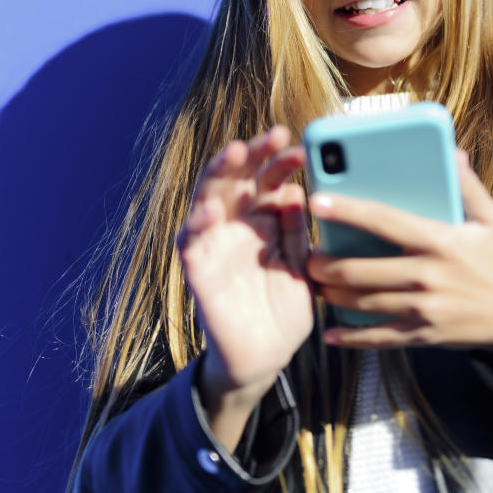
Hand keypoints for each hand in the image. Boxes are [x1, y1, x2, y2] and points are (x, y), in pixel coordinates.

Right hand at [177, 127, 312, 425]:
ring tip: (234, 152)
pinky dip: (197, 223)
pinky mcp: (197, 268)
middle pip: (238, 177)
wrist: (266, 357)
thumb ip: (297, 234)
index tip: (302, 146)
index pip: (268, 180)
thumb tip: (295, 192)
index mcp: (264, 220)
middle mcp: (237, 224)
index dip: (281, 160)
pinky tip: (211, 211)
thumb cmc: (284, 309)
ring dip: (219, 172)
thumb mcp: (303, 267)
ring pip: (208, 196)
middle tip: (275, 135)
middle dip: (253, 153)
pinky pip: (190, 240)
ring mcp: (214, 243)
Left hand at [306, 151, 492, 357]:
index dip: (348, 210)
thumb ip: (466, 186)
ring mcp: (423, 309)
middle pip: (362, 270)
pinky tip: (331, 335)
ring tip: (315, 283)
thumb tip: (451, 152)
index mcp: (440, 240)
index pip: (385, 221)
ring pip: (364, 303)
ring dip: (332, 295)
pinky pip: (380, 338)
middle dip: (327, 264)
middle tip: (307, 254)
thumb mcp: (490, 219)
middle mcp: (428, 275)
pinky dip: (352, 338)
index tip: (317, 200)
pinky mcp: (423, 335)